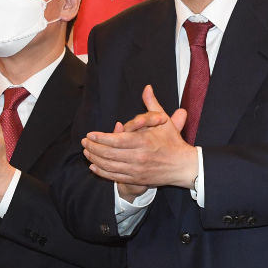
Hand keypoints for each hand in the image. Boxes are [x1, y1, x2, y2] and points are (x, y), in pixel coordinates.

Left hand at [82, 85, 196, 194]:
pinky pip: (115, 177)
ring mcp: (137, 170)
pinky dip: (102, 172)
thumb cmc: (173, 142)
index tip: (90, 134)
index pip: (116, 141)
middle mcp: (138, 157)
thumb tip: (147, 88)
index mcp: (143, 142)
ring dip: (95, 159)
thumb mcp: (163, 121)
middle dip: (93, 148)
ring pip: (109, 166)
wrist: (183, 166)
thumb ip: (152, 104)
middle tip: (84, 142)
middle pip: (109, 154)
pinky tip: (94, 166)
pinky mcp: (137, 179)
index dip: (100, 138)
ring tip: (86, 152)